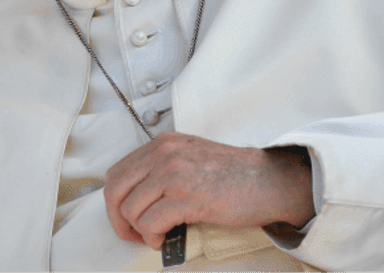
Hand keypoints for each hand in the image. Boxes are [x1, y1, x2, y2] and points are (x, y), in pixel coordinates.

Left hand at [103, 131, 314, 248]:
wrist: (268, 180)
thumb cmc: (232, 174)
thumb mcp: (189, 156)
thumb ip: (161, 168)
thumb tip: (136, 196)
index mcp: (161, 144)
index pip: (117, 173)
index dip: (115, 201)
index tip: (126, 217)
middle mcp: (163, 154)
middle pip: (115, 191)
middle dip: (117, 219)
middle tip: (131, 234)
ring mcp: (173, 174)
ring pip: (130, 209)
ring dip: (139, 231)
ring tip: (154, 237)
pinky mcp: (187, 197)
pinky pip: (150, 223)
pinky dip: (152, 238)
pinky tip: (164, 239)